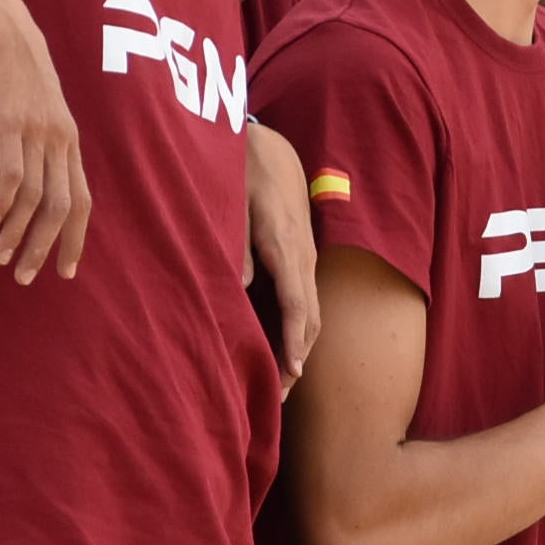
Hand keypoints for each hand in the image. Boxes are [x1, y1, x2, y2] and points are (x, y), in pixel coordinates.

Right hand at [0, 0, 91, 282]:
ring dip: (18, 233)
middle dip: (46, 249)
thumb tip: (37, 174)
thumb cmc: (16, 69)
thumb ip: (42, 140)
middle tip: (25, 276)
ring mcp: (39, 131)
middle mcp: (61, 140)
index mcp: (70, 140)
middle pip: (63, 208)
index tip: (65, 271)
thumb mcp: (39, 107)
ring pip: (37, 197)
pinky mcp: (12, 122)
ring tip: (1, 256)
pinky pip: (13, 171)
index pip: (83, 202)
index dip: (76, 239)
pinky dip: (5, 200)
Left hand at [244, 122, 320, 381]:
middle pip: (310, 318)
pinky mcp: (301, 256)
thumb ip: (235, 247)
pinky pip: (307, 300)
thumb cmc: (243, 174)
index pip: (296, 306)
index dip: (292, 343)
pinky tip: (285, 346)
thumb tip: (238, 289)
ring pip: (312, 312)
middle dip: (298, 358)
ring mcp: (307, 257)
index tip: (290, 374)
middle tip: (279, 396)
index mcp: (285, 248)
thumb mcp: (232, 204)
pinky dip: (299, 329)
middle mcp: (303, 257)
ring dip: (300, 348)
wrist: (269, 148)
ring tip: (284, 381)